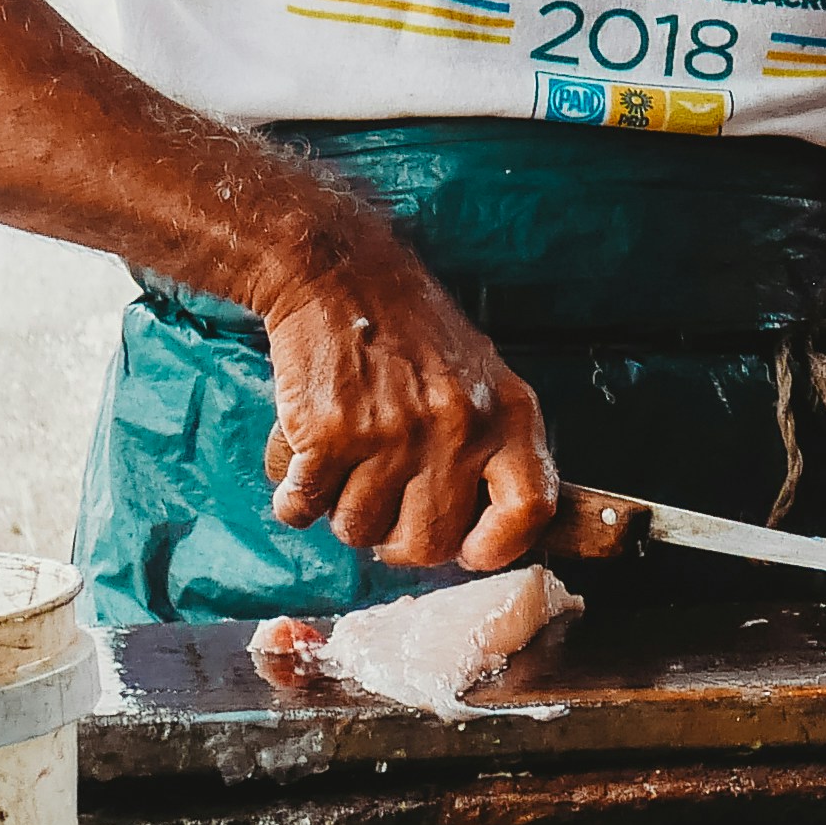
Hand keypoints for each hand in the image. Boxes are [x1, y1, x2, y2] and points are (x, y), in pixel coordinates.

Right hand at [251, 233, 558, 571]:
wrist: (340, 273)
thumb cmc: (412, 333)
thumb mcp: (483, 377)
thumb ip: (493, 448)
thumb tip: (487, 535)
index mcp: (508, 415)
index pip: (530, 508)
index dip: (498, 546)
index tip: (469, 551)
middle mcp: (458, 428)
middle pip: (429, 542)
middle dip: (398, 541)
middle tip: (384, 508)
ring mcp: (392, 434)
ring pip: (359, 530)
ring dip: (343, 512)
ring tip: (346, 467)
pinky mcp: (328, 434)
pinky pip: (304, 509)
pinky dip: (295, 499)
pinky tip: (304, 464)